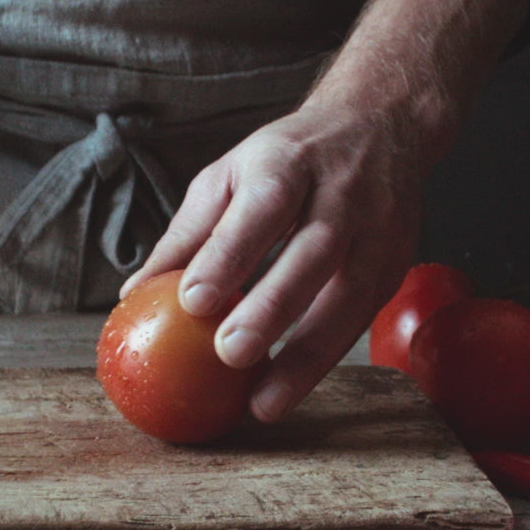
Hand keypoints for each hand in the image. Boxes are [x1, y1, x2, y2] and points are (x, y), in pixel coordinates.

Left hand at [122, 0, 528, 421]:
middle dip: (273, 308)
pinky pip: (362, 318)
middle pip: (314, 253)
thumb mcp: (230, 174)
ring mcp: (377, 232)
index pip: (263, 207)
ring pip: (350, 297)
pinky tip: (290, 387)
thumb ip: (188, 234)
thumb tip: (134, 294)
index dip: (230, 254)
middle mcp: (341, 195)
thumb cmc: (290, 159)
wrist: (381, 127)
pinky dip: (327, 358)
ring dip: (307, 355)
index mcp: (288, 163)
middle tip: (230, 354)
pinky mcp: (395, 266)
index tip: (193, 302)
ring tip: (264, 402)